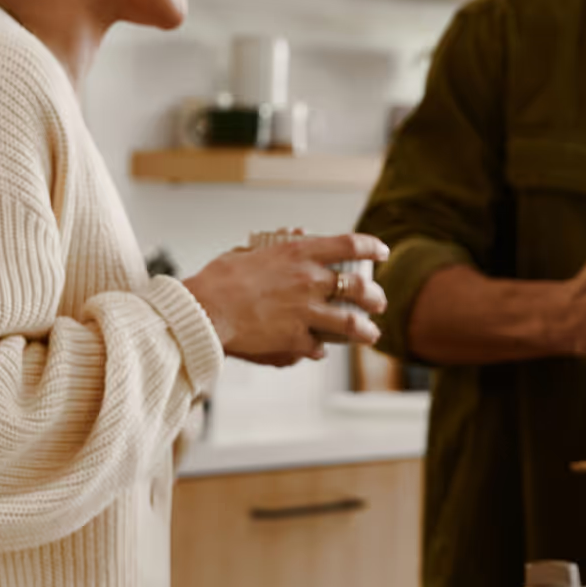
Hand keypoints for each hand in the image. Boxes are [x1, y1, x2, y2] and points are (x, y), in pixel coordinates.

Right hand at [183, 234, 388, 365]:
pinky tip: (317, 350)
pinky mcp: (295, 340)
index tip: (381, 251)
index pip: (349, 245)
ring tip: (370, 334)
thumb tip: (292, 236)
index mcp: (298, 254)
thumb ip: (273, 245)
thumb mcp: (246, 252)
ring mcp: (305, 312)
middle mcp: (309, 281)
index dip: (371, 247)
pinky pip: (318, 347)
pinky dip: (320, 349)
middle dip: (374, 297)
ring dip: (366, 330)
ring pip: (352, 324)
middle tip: (376, 302)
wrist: (204, 311)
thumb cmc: (218, 280)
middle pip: (359, 288)